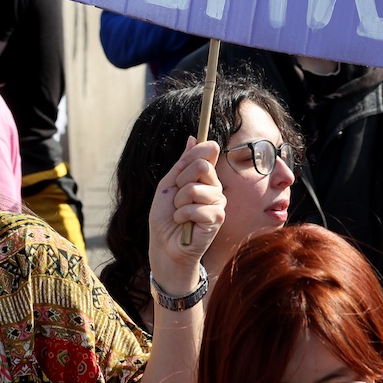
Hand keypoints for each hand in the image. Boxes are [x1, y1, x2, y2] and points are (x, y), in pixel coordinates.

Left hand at [147, 137, 224, 295]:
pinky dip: (182, 215)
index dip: (189, 158)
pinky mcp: (217, 219)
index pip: (206, 152)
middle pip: (201, 166)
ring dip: (179, 202)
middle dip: (181, 182)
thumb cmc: (165, 217)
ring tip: (179, 213)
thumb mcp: (169, 184)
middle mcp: (215, 188)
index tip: (179, 174)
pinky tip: (183, 224)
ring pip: (196, 188)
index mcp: (205, 178)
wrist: (164, 245)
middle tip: (177, 198)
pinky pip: (197, 208)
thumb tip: (193, 137)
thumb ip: (183, 162)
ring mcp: (218, 203)